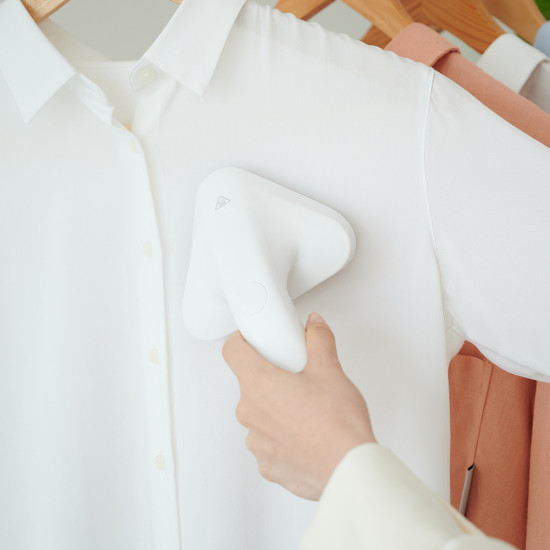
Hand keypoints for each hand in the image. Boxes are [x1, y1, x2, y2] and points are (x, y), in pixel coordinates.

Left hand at [223, 313, 376, 500]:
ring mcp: (257, 441)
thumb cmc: (336, 424)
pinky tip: (306, 433)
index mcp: (258, 384)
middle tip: (296, 377)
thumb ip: (318, 340)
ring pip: (260, 414)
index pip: (232, 351)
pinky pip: (269, 441)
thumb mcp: (330, 369)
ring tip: (306, 408)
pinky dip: (282, 435)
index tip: (253, 340)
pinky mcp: (267, 464)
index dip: (242, 341)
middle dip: (270, 377)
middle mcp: (250, 413)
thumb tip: (314, 327)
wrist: (348, 469)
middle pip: (249, 383)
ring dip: (276, 408)